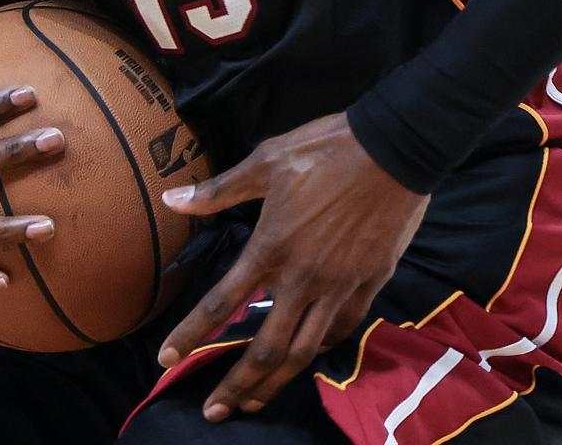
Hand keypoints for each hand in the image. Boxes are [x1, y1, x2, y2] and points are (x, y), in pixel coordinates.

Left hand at [156, 113, 426, 421]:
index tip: (166, 359)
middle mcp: (303, 277)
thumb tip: (171, 199)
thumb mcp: (265, 161)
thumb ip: (218, 190)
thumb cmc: (324, 150)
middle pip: (266, 347)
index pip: (223, 302)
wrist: (395, 150)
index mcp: (271, 247)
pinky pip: (340, 329)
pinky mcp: (369, 284)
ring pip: (304, 350)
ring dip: (276, 382)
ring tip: (253, 403)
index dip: (191, 333)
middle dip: (237, 384)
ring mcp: (339, 286)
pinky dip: (319, 350)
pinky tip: (305, 358)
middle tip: (213, 412)